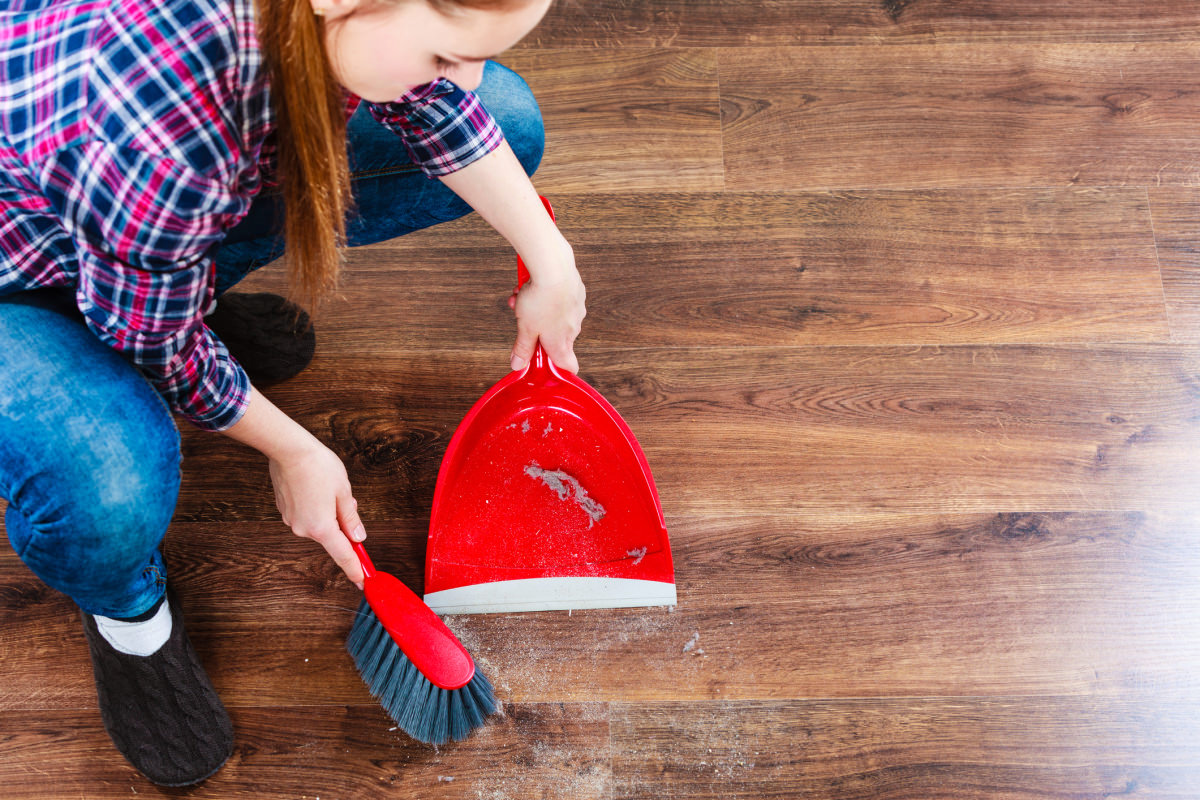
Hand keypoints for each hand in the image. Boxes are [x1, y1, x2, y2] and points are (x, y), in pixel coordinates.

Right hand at [268, 440, 367, 588]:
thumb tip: (358, 538)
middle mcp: (303, 529)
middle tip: (345, 498)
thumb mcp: (344, 492)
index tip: (362, 581)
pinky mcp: (284, 511)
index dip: (354, 569)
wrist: (288, 449)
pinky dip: (314, 507)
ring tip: (326, 487)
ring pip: (319, 524)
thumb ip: (352, 519)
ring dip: (328, 513)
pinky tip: (314, 488)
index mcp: (321, 528)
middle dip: (342, 523)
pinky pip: (306, 515)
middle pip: (331, 536)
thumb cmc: (319, 467)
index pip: (343, 555)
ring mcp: (291, 521)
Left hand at [508, 244, 585, 373]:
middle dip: (536, 330)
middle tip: (521, 320)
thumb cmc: (541, 299)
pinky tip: (532, 285)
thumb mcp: (525, 328)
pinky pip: (559, 299)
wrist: (553, 267)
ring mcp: (576, 309)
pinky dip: (545, 295)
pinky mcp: (576, 291)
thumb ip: (523, 348)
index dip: (559, 369)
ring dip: (536, 310)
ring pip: (554, 316)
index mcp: (561, 342)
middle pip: (555, 338)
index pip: (569, 366)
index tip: (546, 366)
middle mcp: (573, 328)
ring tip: (520, 297)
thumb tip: (518, 365)